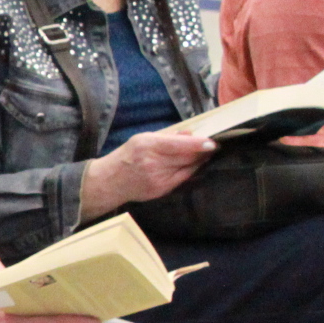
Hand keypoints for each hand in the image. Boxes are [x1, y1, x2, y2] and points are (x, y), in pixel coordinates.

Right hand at [82, 127, 218, 214]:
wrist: (110, 182)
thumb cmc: (126, 156)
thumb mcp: (142, 139)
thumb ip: (167, 136)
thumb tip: (190, 133)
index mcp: (147, 145)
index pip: (179, 145)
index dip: (198, 145)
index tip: (213, 143)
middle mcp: (153, 162)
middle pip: (187, 157)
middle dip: (202, 152)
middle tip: (213, 147)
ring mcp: (158, 178)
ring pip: (188, 168)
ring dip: (199, 161)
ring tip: (205, 154)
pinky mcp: (162, 189)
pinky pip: (183, 178)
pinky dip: (191, 170)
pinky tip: (194, 165)